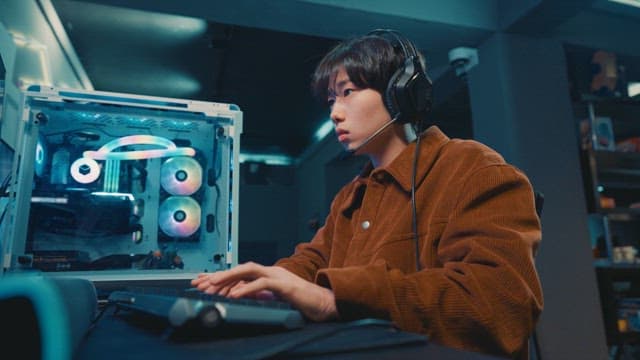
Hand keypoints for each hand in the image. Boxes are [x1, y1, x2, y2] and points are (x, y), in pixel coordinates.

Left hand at [191, 262, 337, 321]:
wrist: (327, 305)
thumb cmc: (304, 305)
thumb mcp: (276, 301)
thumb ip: (260, 297)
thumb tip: (239, 300)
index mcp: (269, 276)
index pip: (241, 274)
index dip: (222, 277)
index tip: (203, 283)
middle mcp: (272, 272)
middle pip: (241, 268)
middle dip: (220, 275)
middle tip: (200, 283)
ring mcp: (279, 276)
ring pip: (249, 270)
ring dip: (229, 277)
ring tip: (212, 285)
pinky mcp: (286, 285)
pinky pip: (263, 283)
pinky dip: (246, 288)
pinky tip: (234, 295)